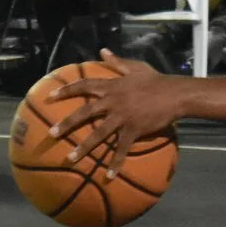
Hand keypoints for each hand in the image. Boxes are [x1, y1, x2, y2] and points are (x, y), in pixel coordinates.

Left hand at [47, 49, 174, 174]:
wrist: (175, 94)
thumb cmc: (156, 80)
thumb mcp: (135, 67)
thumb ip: (117, 62)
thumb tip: (102, 50)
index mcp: (112, 86)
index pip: (84, 85)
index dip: (66, 90)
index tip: (50, 97)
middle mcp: (113, 102)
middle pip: (85, 113)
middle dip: (67, 123)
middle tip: (52, 133)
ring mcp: (123, 117)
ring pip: (99, 134)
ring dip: (84, 147)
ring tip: (70, 158)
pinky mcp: (134, 130)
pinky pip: (122, 149)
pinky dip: (116, 162)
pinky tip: (109, 176)